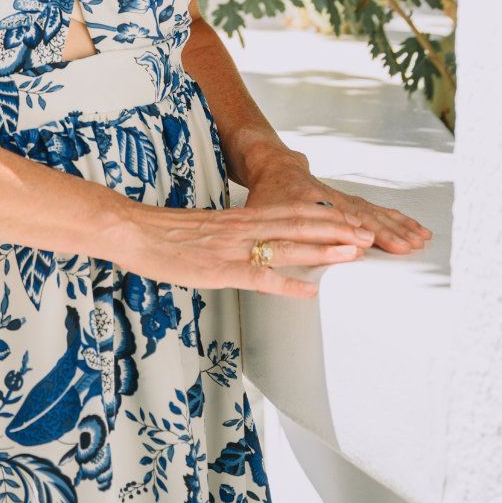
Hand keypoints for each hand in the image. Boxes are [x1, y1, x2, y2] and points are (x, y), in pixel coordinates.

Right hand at [118, 198, 377, 300]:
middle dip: (335, 228)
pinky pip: (260, 276)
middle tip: (368, 233)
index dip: (324, 215)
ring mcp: (233, 248)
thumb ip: (234, 236)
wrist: (132, 230)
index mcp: (240, 217)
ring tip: (354, 252)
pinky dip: (288, 283)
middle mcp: (243, 227)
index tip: (353, 218)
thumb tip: (255, 248)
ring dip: (323, 249)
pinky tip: (312, 291)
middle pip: (298, 224)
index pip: (290, 212)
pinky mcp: (220, 269)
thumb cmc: (165, 235)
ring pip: (286, 245)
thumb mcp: (207, 231)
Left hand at [242, 150, 432, 255]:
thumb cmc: (268, 197)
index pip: (328, 220)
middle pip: (359, 216)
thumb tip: (262, 284)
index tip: (364, 245)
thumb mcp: (259, 220)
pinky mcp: (351, 202)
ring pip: (372, 213)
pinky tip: (414, 226)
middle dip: (384, 232)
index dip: (345, 232)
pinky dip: (397, 218)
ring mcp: (342, 200)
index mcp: (305, 205)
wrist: (277, 167)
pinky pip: (377, 209)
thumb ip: (263, 251)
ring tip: (420, 239)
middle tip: (406, 246)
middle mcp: (329, 201)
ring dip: (397, 226)